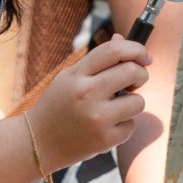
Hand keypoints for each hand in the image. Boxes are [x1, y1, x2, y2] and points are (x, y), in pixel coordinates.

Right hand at [22, 37, 148, 168]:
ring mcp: (97, 118)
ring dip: (132, 104)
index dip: (136, 49)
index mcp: (77, 75)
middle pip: (132, 71)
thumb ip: (97, 60)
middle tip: (134, 83)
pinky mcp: (105, 139)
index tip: (145, 56)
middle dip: (141, 74)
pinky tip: (105, 128)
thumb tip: (122, 39)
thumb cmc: (59, 106)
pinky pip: (131, 125)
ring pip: (138, 102)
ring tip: (113, 109)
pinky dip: (123, 126)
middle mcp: (87, 93)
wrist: (38, 143)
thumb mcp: (69, 78)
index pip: (113, 51)